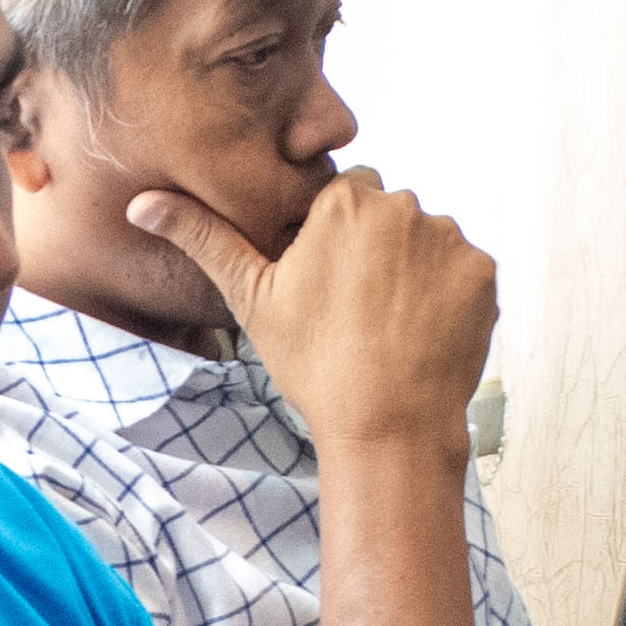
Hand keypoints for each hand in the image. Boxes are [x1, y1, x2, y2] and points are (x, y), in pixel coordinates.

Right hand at [124, 173, 496, 466]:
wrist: (389, 427)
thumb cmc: (316, 364)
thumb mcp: (252, 299)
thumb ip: (204, 238)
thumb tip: (141, 202)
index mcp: (346, 201)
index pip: (342, 197)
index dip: (332, 239)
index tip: (326, 283)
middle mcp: (404, 206)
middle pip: (387, 216)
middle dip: (375, 250)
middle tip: (356, 310)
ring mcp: (450, 239)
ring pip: (425, 243)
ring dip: (413, 271)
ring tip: (390, 326)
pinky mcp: (483, 273)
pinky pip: (461, 271)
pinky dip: (446, 297)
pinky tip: (420, 333)